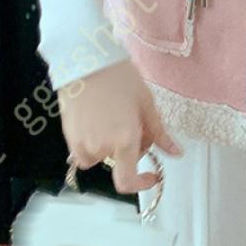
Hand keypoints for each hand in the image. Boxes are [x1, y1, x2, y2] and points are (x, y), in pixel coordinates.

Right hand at [58, 59, 182, 194]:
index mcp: (123, 140)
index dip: (141, 184)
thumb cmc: (119, 77)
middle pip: (121, 161)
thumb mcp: (147, 104)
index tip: (151, 175)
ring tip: (117, 116)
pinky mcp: (69, 138)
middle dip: (133, 147)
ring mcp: (82, 144)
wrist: (87, 62)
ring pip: (104, 155)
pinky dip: (96, 142)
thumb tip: (176, 152)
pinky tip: (101, 119)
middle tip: (136, 120)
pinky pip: (86, 151)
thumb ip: (160, 133)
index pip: (128, 181)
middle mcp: (101, 147)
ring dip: (113, 144)